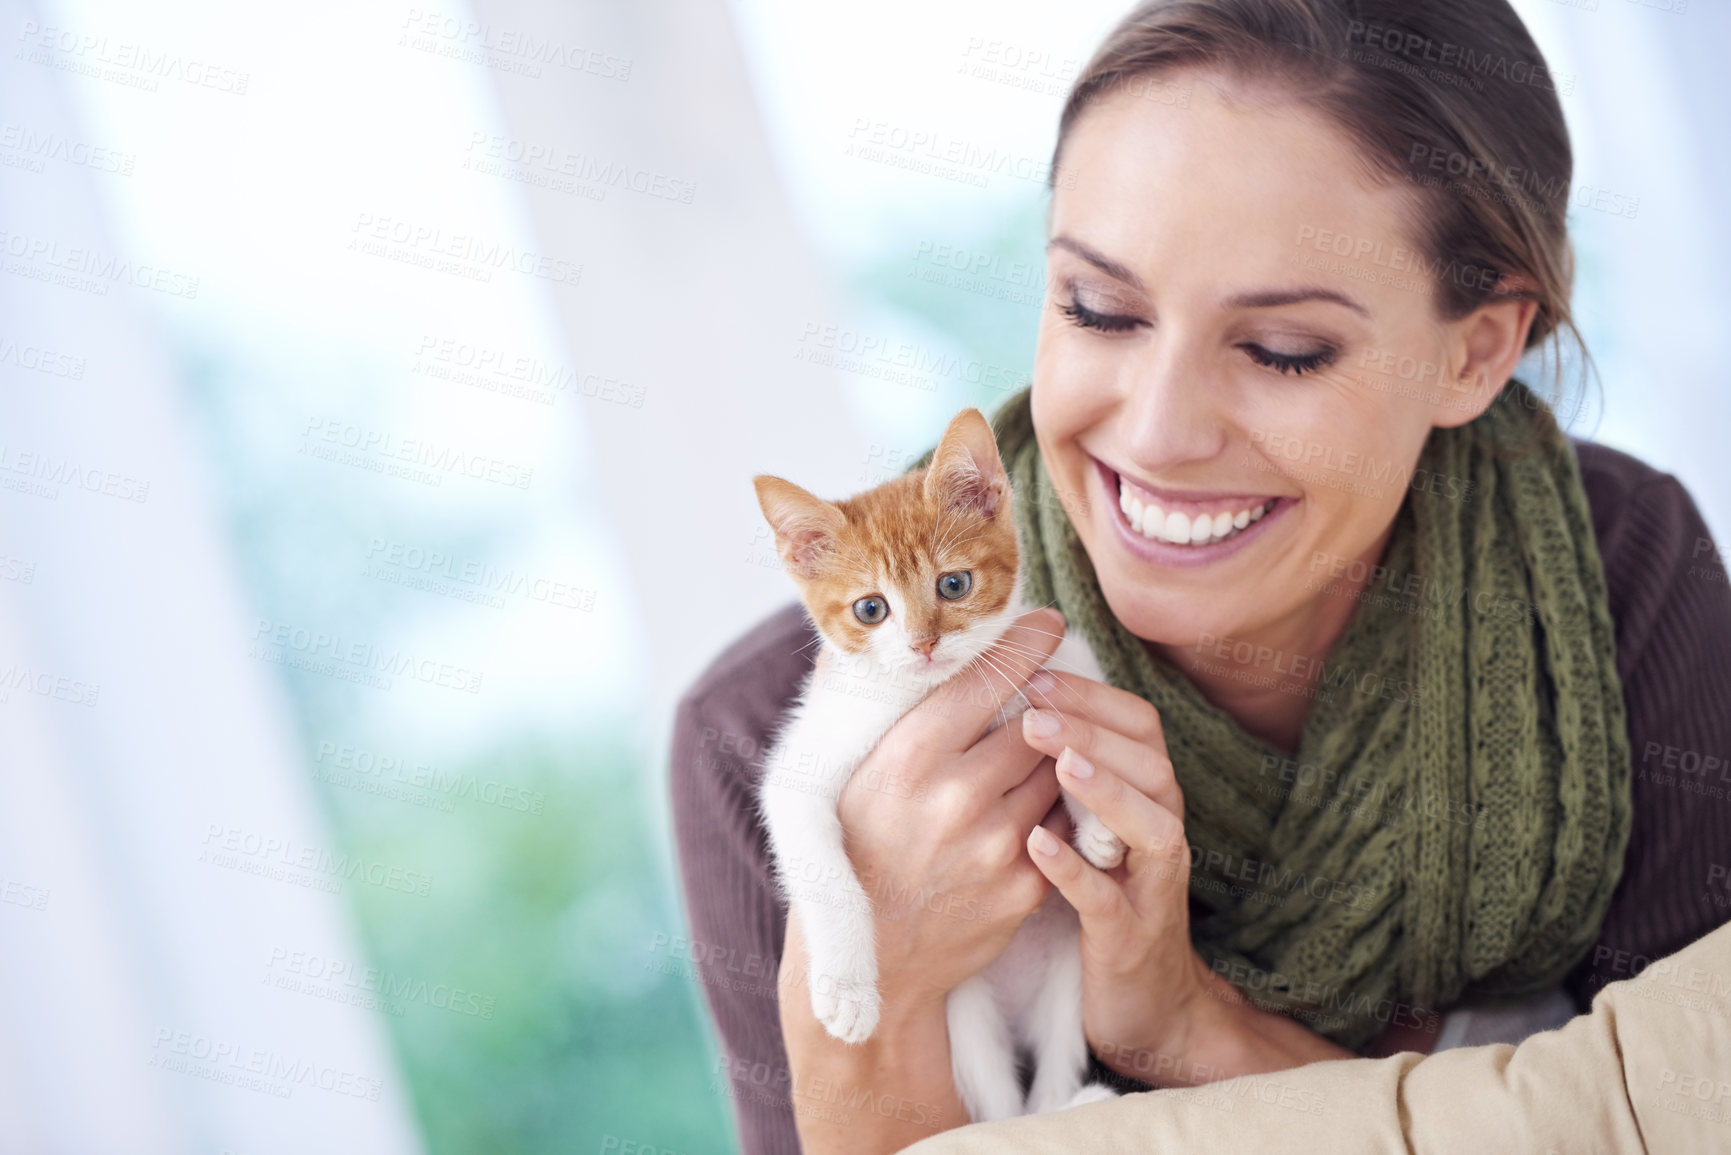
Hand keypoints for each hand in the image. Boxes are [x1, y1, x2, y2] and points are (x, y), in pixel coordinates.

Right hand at [830, 607, 1072, 1020]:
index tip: (1047, 621)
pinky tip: (1040, 802)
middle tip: (1046, 688)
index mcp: (908, 758)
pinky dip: (1058, 806)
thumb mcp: (840, 775)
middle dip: (1043, 704)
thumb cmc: (854, 849)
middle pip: (1033, 721)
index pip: (986, 680)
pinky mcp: (1025, 886)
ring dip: (1054, 756)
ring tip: (1039, 751)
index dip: (1022, 644)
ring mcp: (995, 845)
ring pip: (1056, 769)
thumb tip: (856, 644)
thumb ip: (861, 708)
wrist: (871, 959)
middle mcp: (955, 797)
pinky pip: (1063, 822)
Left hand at [1017, 669, 1354, 1084]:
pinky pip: (1108, 899)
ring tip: (1060, 764)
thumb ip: (1073, 767)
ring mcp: (1152, 886)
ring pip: (1150, 827)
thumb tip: (1023, 694)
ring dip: (1105, 791)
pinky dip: (1076, 870)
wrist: (1141, 1000)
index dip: (1093, 695)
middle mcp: (1163, 831)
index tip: (1036, 672)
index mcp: (1150, 796)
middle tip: (1035, 711)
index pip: (1139, 726)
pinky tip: (1038, 845)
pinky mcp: (1131, 936)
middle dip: (1093, 732)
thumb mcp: (1090, 822)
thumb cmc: (1102, 893)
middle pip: (1149, 765)